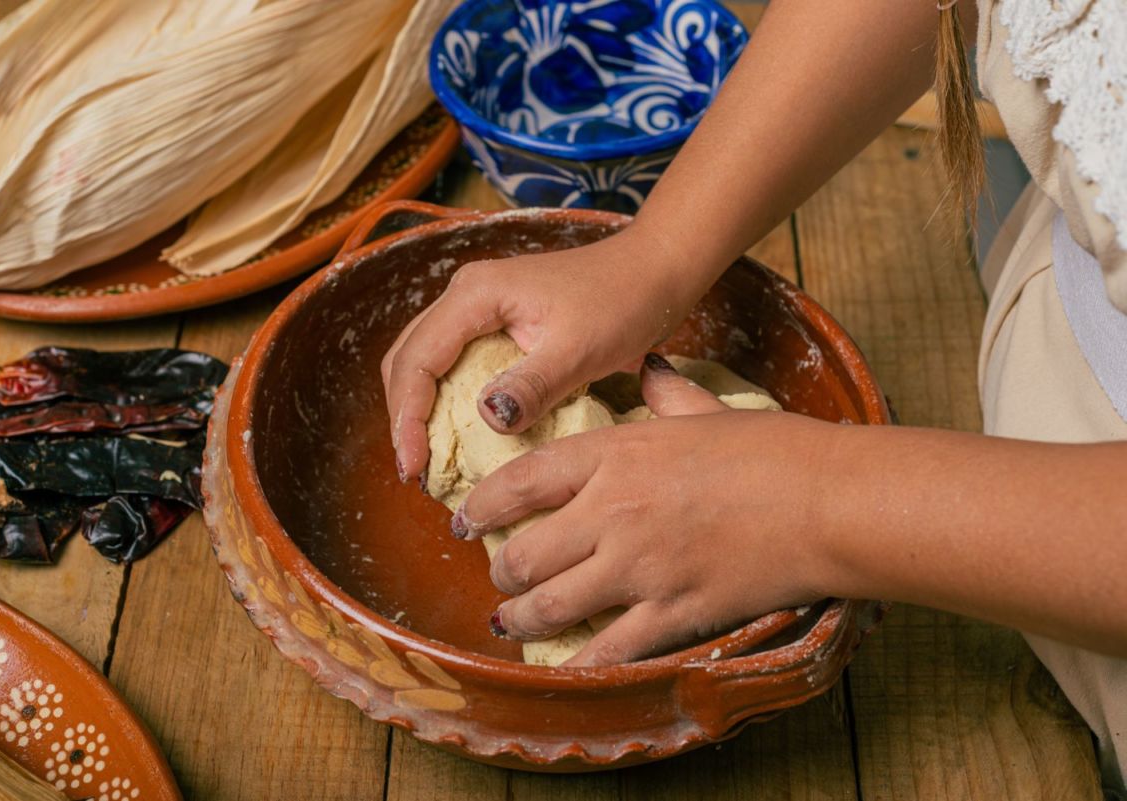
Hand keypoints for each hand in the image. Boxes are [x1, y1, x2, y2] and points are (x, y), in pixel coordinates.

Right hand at [380, 225, 705, 482]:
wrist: (654, 272)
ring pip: (424, 361)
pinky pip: (452, 363)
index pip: (418, 360)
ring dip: (419, 410)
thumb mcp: (580, 349)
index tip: (414, 468)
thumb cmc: (624, 302)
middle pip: (408, 359)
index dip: (407, 418)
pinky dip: (444, 400)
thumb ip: (533, 384)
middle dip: (405, 418)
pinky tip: (457, 434)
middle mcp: (466, 294)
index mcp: (477, 294)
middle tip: (416, 473)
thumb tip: (487, 418)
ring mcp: (478, 306)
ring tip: (429, 460)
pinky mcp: (495, 322)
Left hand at [458, 355, 837, 665]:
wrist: (828, 499)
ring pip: (549, 606)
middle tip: (499, 576)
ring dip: (519, 618)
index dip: (481, 505)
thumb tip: (650, 373)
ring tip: (510, 622)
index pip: (520, 480)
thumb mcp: (706, 411)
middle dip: (500, 570)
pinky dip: (578, 664)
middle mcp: (612, 511)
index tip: (467, 518)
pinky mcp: (671, 612)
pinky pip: (606, 651)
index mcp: (615, 454)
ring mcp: (638, 567)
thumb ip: (666, 395)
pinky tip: (561, 666)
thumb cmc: (773, 449)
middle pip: (522, 553)